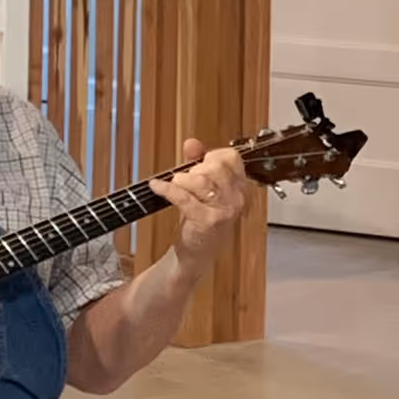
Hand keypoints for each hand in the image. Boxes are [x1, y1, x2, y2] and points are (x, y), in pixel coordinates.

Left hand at [150, 140, 249, 268]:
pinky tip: (156, 186)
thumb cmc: (202, 219)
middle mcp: (238, 199)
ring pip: (200, 179)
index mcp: (242, 188)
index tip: (200, 162)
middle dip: (195, 169)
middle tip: (187, 181)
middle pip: (215, 166)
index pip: (232, 158)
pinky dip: (166, 189)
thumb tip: (191, 143)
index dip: (212, 156)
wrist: (197, 254)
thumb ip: (198, 162)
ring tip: (176, 186)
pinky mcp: (207, 220)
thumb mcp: (204, 188)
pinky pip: (183, 196)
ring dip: (181, 180)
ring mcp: (225, 211)